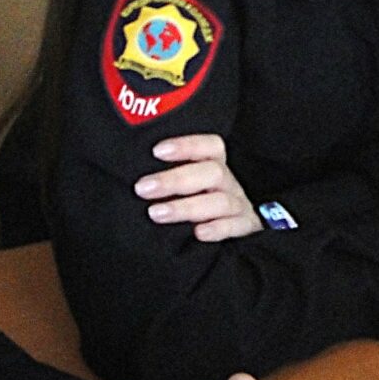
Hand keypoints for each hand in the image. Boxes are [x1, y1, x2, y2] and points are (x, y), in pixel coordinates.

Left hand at [134, 134, 260, 241]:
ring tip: (156, 214)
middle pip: (212, 172)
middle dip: (175, 180)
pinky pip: (237, 227)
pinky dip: (219, 229)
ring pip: (221, 201)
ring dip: (187, 207)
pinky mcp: (246, 228)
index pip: (209, 146)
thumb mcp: (188, 184)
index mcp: (215, 165)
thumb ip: (166, 178)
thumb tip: (131, 176)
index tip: (157, 151)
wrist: (234, 228)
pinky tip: (199, 233)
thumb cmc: (199, 201)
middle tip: (143, 189)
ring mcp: (238, 205)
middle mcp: (228, 183)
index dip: (186, 145)